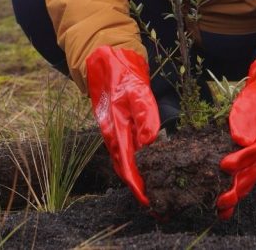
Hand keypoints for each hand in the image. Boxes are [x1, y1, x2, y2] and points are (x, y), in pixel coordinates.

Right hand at [85, 46, 159, 207]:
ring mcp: (111, 127)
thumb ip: (144, 117)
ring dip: (135, 174)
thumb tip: (149, 144)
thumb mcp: (137, 91)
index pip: (128, 165)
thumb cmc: (121, 70)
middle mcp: (112, 131)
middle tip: (153, 202)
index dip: (137, 185)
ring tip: (149, 188)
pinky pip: (122, 147)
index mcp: (116, 127)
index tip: (147, 201)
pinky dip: (132, 160)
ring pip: (123, 159)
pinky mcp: (114, 120)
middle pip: (125, 167)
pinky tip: (141, 163)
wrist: (102, 53)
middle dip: (137, 185)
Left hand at [216, 53, 255, 219]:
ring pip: (253, 176)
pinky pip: (251, 174)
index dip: (240, 159)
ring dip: (238, 193)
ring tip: (222, 210)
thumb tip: (240, 139)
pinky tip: (229, 203)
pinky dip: (241, 187)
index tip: (224, 166)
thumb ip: (247, 117)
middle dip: (238, 187)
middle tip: (221, 201)